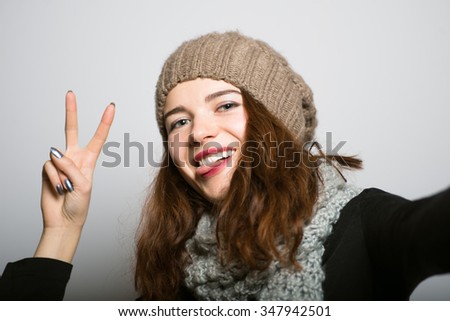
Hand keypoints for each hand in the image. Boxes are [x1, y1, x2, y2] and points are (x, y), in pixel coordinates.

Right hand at [35, 91, 114, 261]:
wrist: (63, 220)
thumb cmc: (79, 204)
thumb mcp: (84, 185)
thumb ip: (71, 166)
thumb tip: (54, 152)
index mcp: (89, 159)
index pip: (98, 137)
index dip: (104, 122)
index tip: (111, 106)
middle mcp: (74, 157)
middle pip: (71, 130)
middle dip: (70, 111)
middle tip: (70, 93)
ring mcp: (59, 162)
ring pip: (58, 158)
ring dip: (63, 176)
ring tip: (67, 188)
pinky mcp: (47, 170)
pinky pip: (49, 167)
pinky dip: (54, 179)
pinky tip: (58, 188)